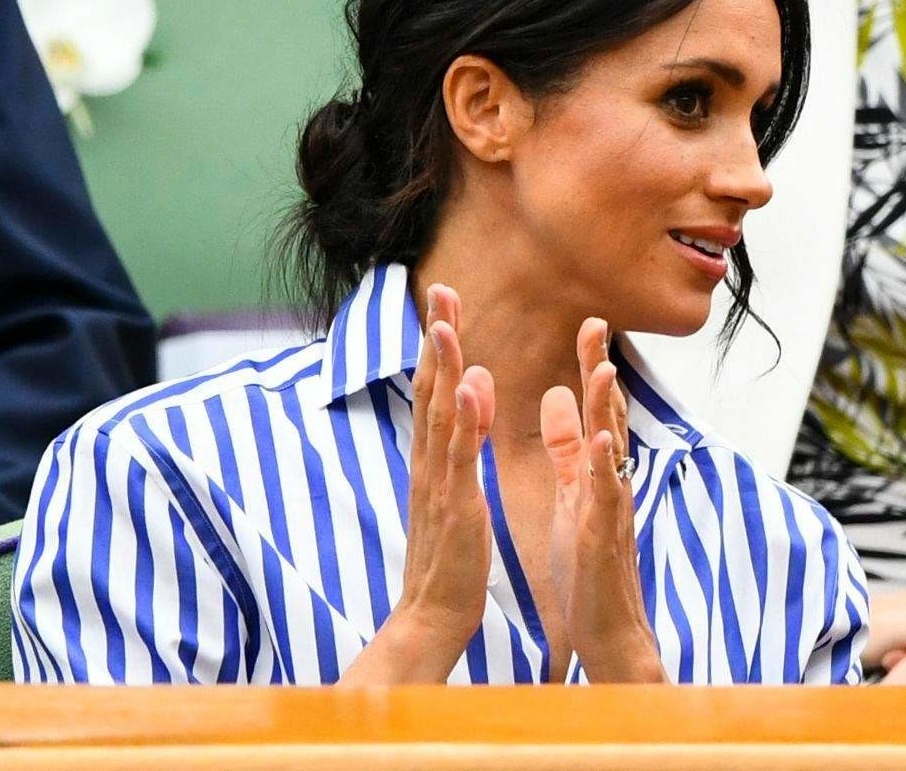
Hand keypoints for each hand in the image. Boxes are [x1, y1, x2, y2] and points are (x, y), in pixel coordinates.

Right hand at [347, 284, 495, 682]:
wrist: (434, 614)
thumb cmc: (451, 556)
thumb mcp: (458, 487)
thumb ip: (465, 438)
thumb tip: (475, 387)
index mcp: (434, 459)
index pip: (435, 391)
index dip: (440, 345)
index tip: (444, 302)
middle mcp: (430, 463)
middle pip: (431, 390)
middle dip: (436, 339)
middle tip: (441, 290)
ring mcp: (439, 482)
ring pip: (439, 414)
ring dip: (443, 366)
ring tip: (444, 322)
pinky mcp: (457, 504)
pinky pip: (461, 456)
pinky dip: (466, 419)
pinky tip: (471, 386)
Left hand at [541, 318, 663, 682]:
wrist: (607, 626)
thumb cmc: (589, 561)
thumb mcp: (573, 492)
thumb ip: (567, 445)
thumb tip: (556, 394)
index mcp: (596, 469)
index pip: (595, 407)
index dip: (590, 365)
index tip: (588, 323)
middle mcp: (611, 480)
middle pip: (609, 415)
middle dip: (600, 369)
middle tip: (596, 323)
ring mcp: (611, 506)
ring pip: (613, 449)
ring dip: (609, 409)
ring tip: (603, 369)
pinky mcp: (604, 536)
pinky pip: (605, 497)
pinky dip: (605, 467)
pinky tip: (602, 441)